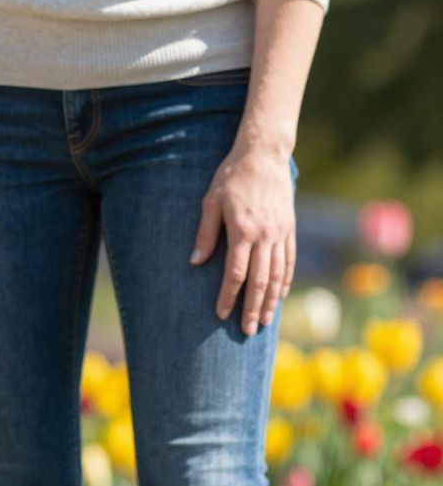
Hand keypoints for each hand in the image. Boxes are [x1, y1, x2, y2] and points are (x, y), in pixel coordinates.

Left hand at [191, 143, 294, 333]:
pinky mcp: (290, 228)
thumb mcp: (211, 201)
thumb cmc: (231, 177)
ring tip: (265, 321)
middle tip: (247, 331)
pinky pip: (289, 260)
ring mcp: (280, 233)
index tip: (221, 314)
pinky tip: (280, 296)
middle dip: (252, 308)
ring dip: (271, 300)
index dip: (228, 296)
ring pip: (278, 274)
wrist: (264, 155)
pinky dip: (285, 280)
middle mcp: (265, 236)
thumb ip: (205, 233)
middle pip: (259, 280)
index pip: (235, 273)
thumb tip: (195, 262)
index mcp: (243, 231)